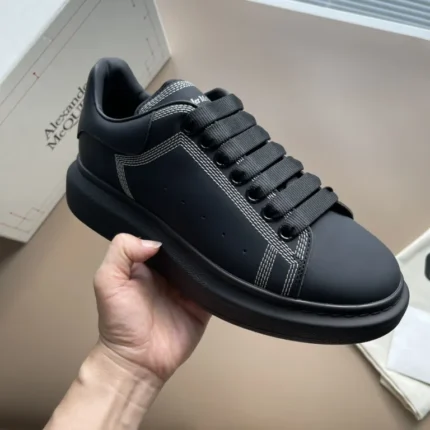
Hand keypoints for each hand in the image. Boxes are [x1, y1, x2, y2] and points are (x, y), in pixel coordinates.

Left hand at [93, 233, 209, 381]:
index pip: (161, 239)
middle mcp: (168, 274)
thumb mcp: (107, 281)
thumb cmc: (119, 323)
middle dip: (193, 241)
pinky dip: (221, 279)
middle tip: (206, 229)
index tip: (182, 220)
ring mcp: (187, 288)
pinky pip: (215, 286)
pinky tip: (225, 268)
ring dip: (209, 258)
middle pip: (185, 250)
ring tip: (218, 245)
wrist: (138, 362)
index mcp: (146, 264)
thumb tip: (155, 242)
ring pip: (202, 265)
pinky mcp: (202, 304)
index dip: (170, 231)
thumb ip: (121, 253)